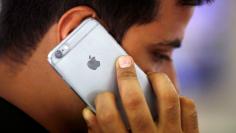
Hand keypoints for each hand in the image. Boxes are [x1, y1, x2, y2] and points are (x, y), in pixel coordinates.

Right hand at [82, 56, 198, 132]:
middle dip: (126, 77)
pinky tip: (169, 96)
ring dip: (158, 80)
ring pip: (167, 99)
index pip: (108, 118)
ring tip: (149, 75)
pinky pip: (188, 108)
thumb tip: (89, 111)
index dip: (102, 101)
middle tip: (123, 61)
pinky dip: (180, 97)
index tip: (103, 93)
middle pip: (135, 102)